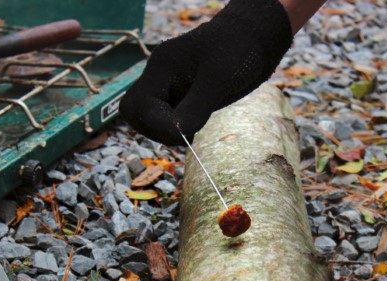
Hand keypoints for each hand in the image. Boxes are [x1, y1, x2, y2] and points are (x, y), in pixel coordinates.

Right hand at [119, 0, 292, 145]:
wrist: (253, 38)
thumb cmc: (238, 50)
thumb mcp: (219, 80)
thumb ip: (196, 108)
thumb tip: (179, 134)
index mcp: (161, 67)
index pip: (141, 107)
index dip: (160, 128)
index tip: (189, 136)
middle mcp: (158, 75)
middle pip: (132, 111)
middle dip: (154, 130)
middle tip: (185, 135)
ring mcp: (166, 84)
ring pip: (144, 116)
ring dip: (162, 130)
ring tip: (192, 131)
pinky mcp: (178, 94)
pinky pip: (161, 115)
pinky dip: (172, 127)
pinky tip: (194, 125)